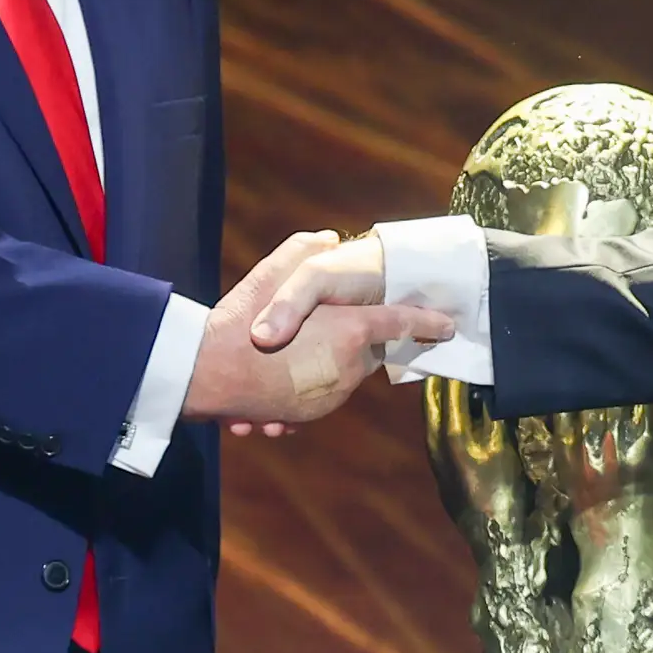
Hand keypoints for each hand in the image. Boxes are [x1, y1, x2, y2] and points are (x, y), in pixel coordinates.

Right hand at [187, 233, 452, 432]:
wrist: (204, 375)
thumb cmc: (242, 323)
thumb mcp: (274, 274)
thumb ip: (304, 252)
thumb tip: (328, 237)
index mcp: (350, 333)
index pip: (398, 323)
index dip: (425, 322)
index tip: (448, 325)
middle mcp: (347, 368)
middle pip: (367, 353)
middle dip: (355, 342)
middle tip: (323, 327)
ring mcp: (328, 396)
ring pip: (339, 375)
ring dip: (322, 364)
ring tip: (287, 353)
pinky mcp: (305, 415)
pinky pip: (313, 397)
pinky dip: (301, 387)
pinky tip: (271, 376)